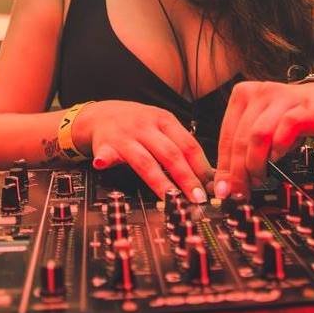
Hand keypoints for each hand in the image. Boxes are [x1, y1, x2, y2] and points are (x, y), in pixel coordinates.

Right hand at [73, 100, 212, 202]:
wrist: (101, 114)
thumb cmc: (137, 123)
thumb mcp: (161, 126)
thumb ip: (181, 147)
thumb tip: (209, 176)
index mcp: (164, 121)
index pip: (188, 145)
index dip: (201, 168)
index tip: (212, 187)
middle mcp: (146, 127)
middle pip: (170, 154)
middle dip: (186, 178)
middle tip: (198, 198)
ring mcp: (126, 136)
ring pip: (145, 161)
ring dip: (159, 181)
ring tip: (171, 198)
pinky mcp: (105, 145)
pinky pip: (106, 153)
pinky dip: (105, 159)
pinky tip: (103, 165)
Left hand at [213, 81, 313, 197]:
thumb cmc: (287, 118)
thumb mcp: (261, 129)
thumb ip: (243, 149)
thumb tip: (228, 183)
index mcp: (242, 95)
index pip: (226, 135)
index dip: (224, 165)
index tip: (224, 188)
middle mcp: (259, 92)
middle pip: (241, 138)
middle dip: (238, 170)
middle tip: (241, 190)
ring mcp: (280, 97)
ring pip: (259, 135)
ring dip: (256, 163)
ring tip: (259, 178)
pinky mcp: (302, 107)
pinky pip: (286, 128)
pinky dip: (279, 148)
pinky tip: (277, 158)